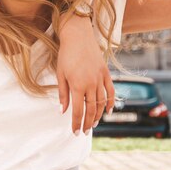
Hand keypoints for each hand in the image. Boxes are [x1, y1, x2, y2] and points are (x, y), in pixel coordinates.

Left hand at [57, 15, 114, 133]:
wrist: (78, 37)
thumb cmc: (66, 55)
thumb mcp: (60, 75)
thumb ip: (63, 94)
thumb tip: (62, 111)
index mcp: (77, 85)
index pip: (78, 111)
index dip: (76, 123)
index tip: (75, 132)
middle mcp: (91, 84)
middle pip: (91, 110)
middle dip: (88, 123)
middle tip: (85, 132)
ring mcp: (100, 79)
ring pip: (102, 102)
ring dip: (98, 116)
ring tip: (94, 124)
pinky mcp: (106, 73)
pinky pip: (110, 91)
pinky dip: (110, 102)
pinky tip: (108, 111)